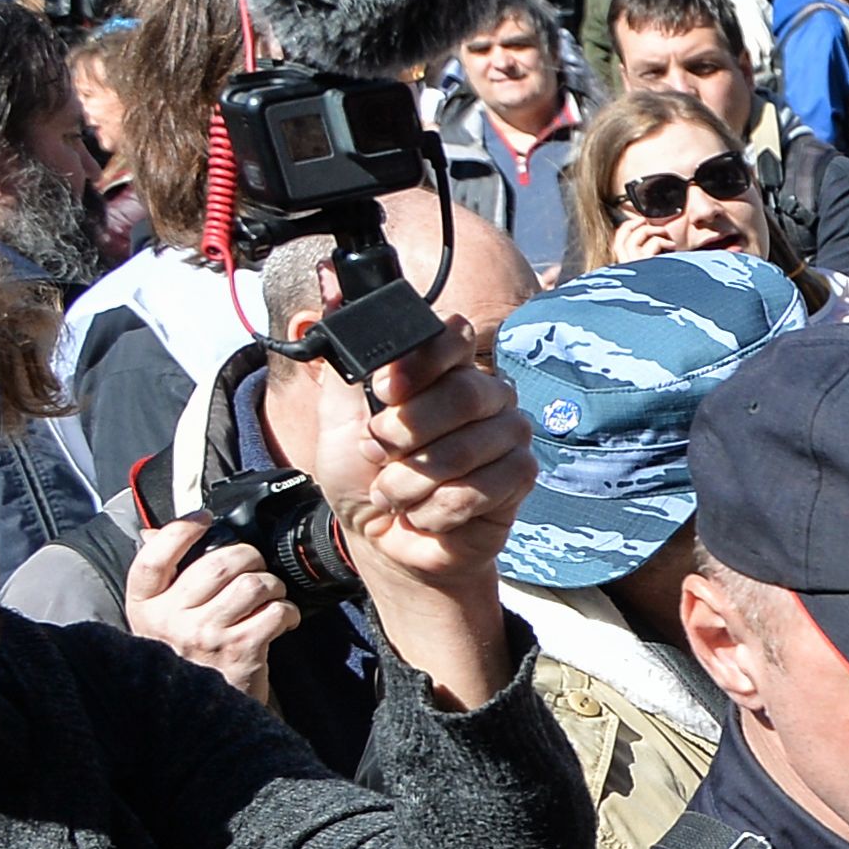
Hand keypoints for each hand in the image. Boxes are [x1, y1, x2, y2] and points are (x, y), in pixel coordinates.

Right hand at [123, 512, 292, 699]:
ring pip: (252, 584)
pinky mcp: (240, 650)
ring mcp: (205, 635)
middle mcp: (170, 620)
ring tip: (270, 595)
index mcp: (144, 606)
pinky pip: (275, 611)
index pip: (153, 556)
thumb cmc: (186, 659)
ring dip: (271, 584)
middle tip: (254, 567)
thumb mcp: (159, 620)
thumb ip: (160, 577)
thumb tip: (154, 531)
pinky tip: (281, 620)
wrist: (203, 716)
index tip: (203, 519)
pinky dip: (287, 611)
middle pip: (218, 563)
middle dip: (248, 556)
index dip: (180, 530)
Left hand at [263, 318, 530, 707]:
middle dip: (409, 430)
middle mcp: (484, 393)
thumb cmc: (365, 478)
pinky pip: (480, 488)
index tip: (384, 388)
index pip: (452, 337)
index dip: (420, 362)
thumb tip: (329, 306)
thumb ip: (344, 369)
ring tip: (394, 494)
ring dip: (414, 480)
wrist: (385, 542)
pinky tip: (425, 515)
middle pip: (464, 393)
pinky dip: (438, 509)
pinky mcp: (520, 477)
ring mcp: (508, 434)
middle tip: (378, 451)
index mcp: (442, 369)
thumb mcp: (337, 421)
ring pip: (470, 446)